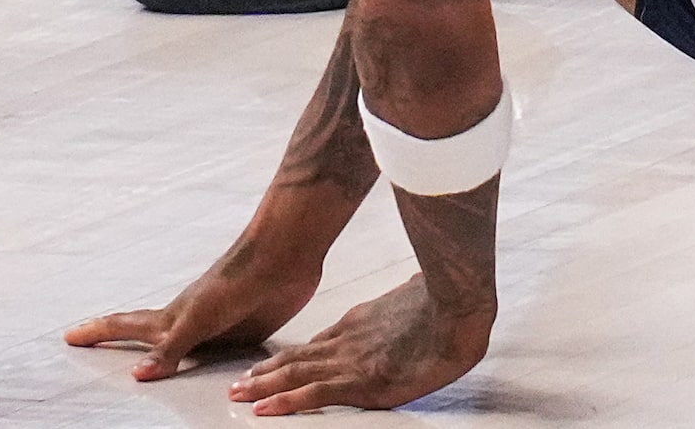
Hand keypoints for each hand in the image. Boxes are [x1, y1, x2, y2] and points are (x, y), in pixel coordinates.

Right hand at [64, 248, 322, 381]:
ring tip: (137, 362)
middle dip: (114, 338)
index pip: (125, 325)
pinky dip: (200, 363)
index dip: (98, 331)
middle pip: (143, 333)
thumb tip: (138, 375)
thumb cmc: (239, 278)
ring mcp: (213, 326)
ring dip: (156, 353)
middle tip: (88, 341)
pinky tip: (204, 370)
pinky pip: (212, 353)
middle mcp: (188, 321)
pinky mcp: (240, 332)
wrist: (284, 256)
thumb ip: (172, 347)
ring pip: (177, 345)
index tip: (69, 335)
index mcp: (172, 315)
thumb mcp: (200, 317)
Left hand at [228, 274, 491, 415]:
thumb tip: (419, 285)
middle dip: (267, 372)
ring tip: (238, 394)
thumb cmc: (448, 300)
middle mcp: (348, 340)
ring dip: (264, 386)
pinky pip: (314, 393)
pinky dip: (285, 401)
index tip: (271, 364)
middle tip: (239, 382)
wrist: (457, 307)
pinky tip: (264, 408)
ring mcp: (352, 360)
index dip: (292, 356)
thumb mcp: (420, 292)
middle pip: (297, 357)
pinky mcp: (361, 381)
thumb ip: (411, 294)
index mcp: (361, 322)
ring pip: (295, 374)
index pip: (318, 344)